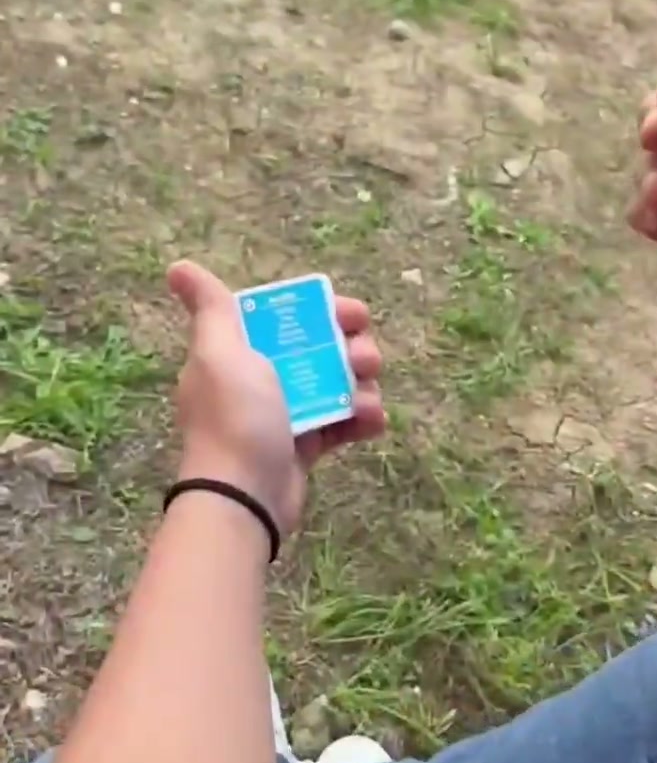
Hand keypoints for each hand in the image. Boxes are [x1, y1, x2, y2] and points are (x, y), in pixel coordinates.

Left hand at [168, 261, 383, 538]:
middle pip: (319, 348)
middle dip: (352, 347)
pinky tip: (372, 420)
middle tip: (366, 358)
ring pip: (337, 384)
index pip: (287, 317)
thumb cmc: (235, 417)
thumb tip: (177, 267)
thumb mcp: (221, 353)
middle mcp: (260, 379)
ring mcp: (284, 414)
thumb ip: (211, 308)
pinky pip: (341, 423)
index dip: (323, 311)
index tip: (352, 315)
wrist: (243, 496)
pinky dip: (361, 420)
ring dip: (362, 384)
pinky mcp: (304, 447)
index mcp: (237, 352)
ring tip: (367, 397)